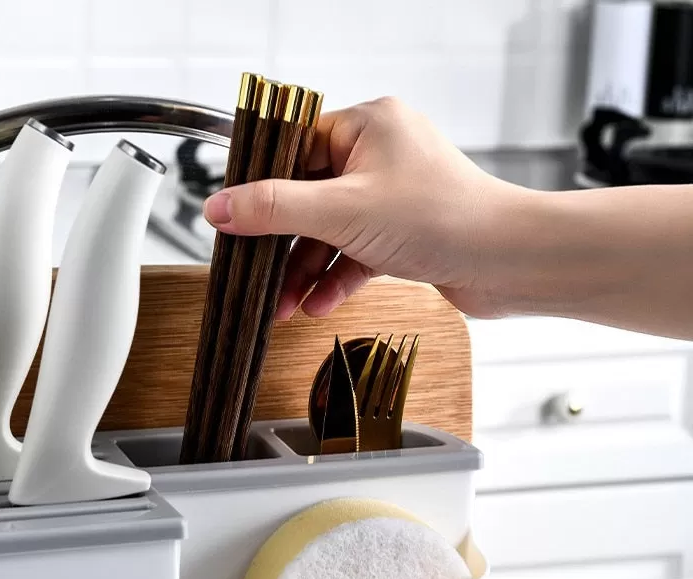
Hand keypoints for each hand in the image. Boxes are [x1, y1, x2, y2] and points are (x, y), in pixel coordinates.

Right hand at [202, 96, 525, 319]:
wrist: (506, 263)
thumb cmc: (444, 218)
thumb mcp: (343, 211)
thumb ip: (275, 209)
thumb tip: (220, 207)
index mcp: (368, 125)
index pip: (294, 148)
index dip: (262, 185)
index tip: (233, 216)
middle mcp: (380, 156)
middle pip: (309, 197)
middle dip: (283, 244)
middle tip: (256, 272)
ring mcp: (392, 196)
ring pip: (331, 231)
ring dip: (306, 270)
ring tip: (284, 304)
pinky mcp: (403, 232)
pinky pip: (356, 252)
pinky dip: (337, 278)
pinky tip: (319, 304)